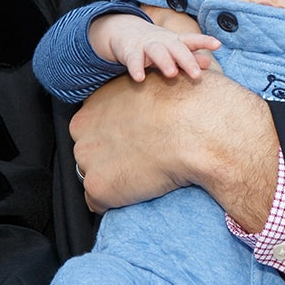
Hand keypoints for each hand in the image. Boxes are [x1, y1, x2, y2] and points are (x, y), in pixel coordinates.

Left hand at [70, 63, 275, 217]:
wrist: (201, 126)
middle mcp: (84, 127)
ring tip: (146, 174)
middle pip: (91, 150)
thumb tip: (169, 90)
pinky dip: (117, 202)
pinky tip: (141, 190)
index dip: (118, 136)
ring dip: (115, 179)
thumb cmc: (192, 101)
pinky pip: (98, 203)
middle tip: (144, 158)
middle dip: (112, 157)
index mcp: (98, 100)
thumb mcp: (165, 80)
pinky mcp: (98, 185)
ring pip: (95, 176)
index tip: (139, 140)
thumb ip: (152, 90)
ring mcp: (87, 157)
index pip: (97, 125)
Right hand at [89, 12, 217, 81]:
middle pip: (177, 48)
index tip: (218, 44)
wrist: (126, 32)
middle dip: (187, 60)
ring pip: (157, 51)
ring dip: (165, 61)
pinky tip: (139, 78)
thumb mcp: (174, 49)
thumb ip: (190, 56)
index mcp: (175, 41)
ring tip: (172, 74)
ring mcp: (146, 45)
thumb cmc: (158, 45)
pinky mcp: (130, 52)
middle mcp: (163, 41)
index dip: (205, 41)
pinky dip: (136, 68)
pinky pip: (133, 60)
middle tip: (197, 75)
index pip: (192, 40)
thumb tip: (209, 63)